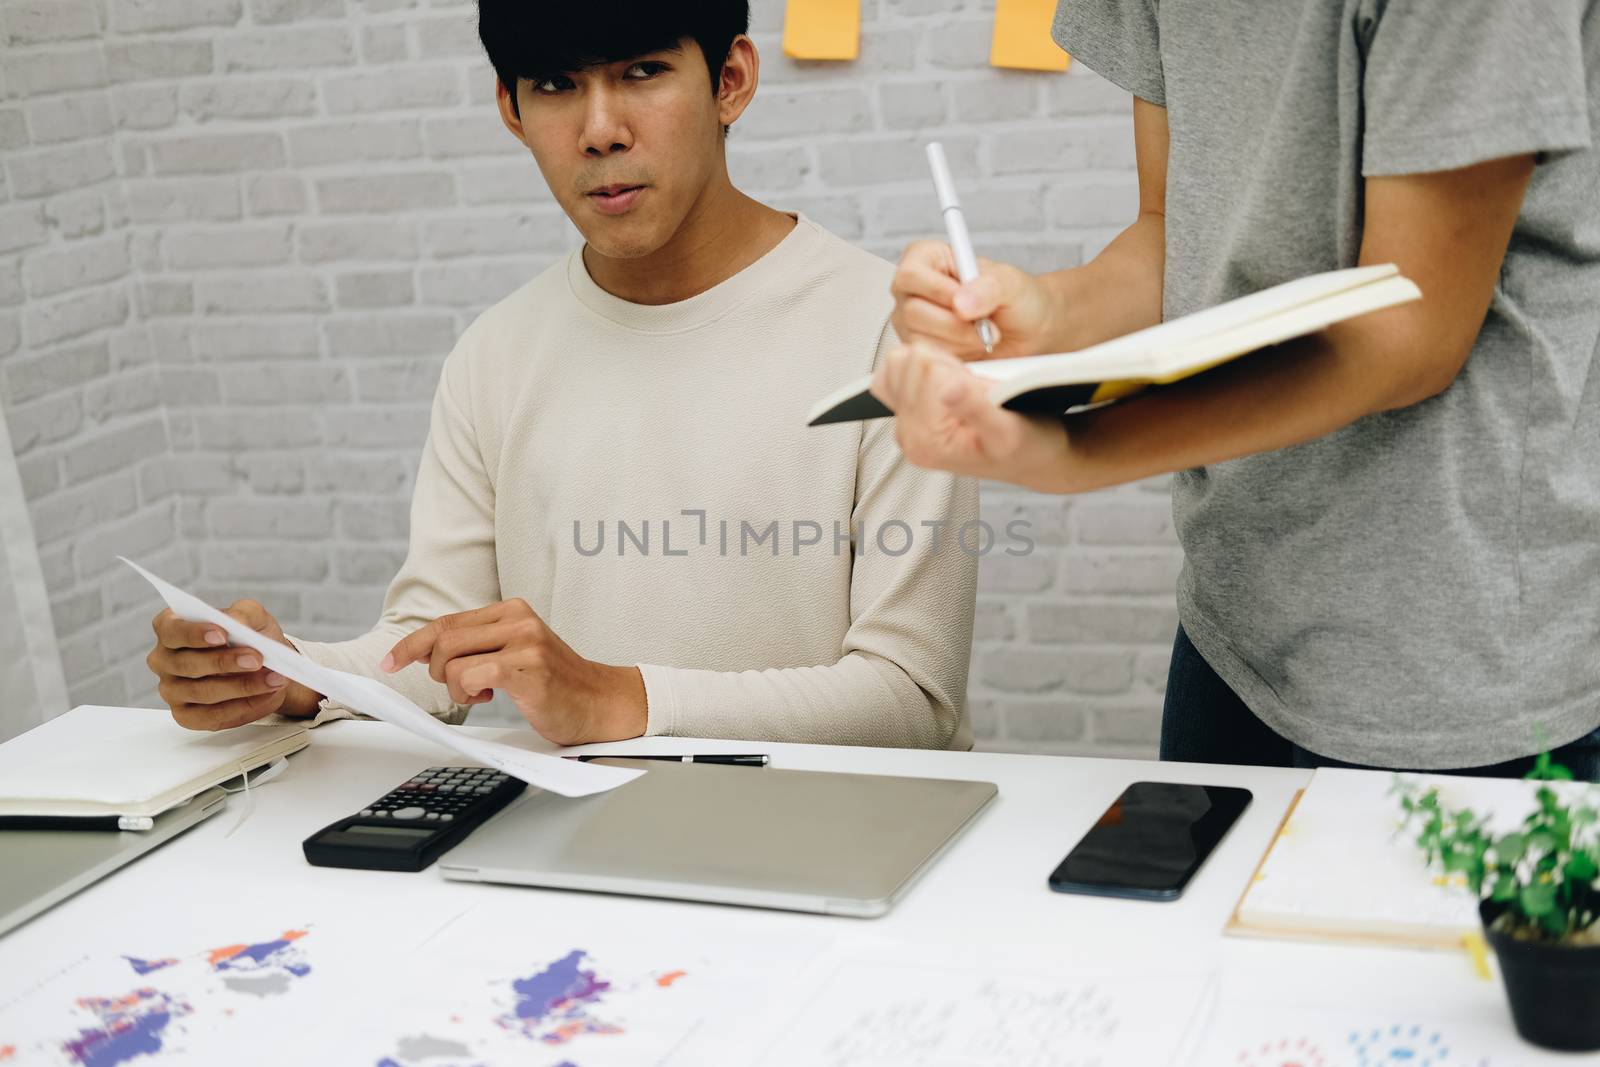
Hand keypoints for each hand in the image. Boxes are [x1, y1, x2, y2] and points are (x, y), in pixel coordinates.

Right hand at [148, 600, 321, 730]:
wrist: (264, 665)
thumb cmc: (248, 635)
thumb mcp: (251, 615)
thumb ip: (243, 614)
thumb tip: (238, 625)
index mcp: (170, 629)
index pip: (170, 629)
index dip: (194, 633)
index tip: (223, 635)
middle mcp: (163, 660)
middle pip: (187, 664)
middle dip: (225, 662)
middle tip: (257, 659)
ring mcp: (172, 691)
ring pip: (203, 692)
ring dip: (243, 686)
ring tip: (274, 678)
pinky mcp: (187, 716)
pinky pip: (213, 716)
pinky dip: (245, 706)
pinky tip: (267, 695)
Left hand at [381, 599, 646, 746]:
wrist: (600, 702)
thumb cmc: (554, 683)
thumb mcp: (514, 652)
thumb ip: (478, 645)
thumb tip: (426, 651)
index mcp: (511, 610)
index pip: (447, 622)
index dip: (412, 644)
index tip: (392, 661)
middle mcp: (518, 619)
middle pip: (443, 639)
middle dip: (436, 671)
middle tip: (461, 689)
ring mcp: (524, 642)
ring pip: (451, 661)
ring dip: (455, 689)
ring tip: (483, 695)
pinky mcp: (527, 668)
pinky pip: (470, 677)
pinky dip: (469, 693)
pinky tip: (491, 697)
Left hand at [869, 339, 1072, 491]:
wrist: (1031, 459)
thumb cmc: (1023, 448)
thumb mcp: (1006, 430)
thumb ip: (974, 408)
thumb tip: (948, 388)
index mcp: (926, 440)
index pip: (924, 369)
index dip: (957, 368)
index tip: (977, 389)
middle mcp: (908, 435)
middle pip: (907, 364)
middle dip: (944, 367)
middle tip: (972, 390)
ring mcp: (905, 424)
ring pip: (899, 363)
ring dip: (935, 365)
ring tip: (963, 388)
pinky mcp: (907, 413)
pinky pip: (896, 373)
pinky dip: (924, 368)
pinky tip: (948, 383)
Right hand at [890, 240, 1062, 359]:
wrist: (1028, 331)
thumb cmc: (1016, 298)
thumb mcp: (1010, 283)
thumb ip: (987, 287)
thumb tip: (960, 303)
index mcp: (926, 259)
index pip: (911, 275)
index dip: (938, 292)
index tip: (968, 303)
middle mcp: (912, 291)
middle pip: (912, 312)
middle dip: (955, 324)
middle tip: (985, 324)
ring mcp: (912, 323)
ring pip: (920, 339)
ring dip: (959, 342)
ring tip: (983, 334)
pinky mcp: (921, 349)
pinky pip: (929, 359)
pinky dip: (957, 357)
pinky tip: (974, 347)